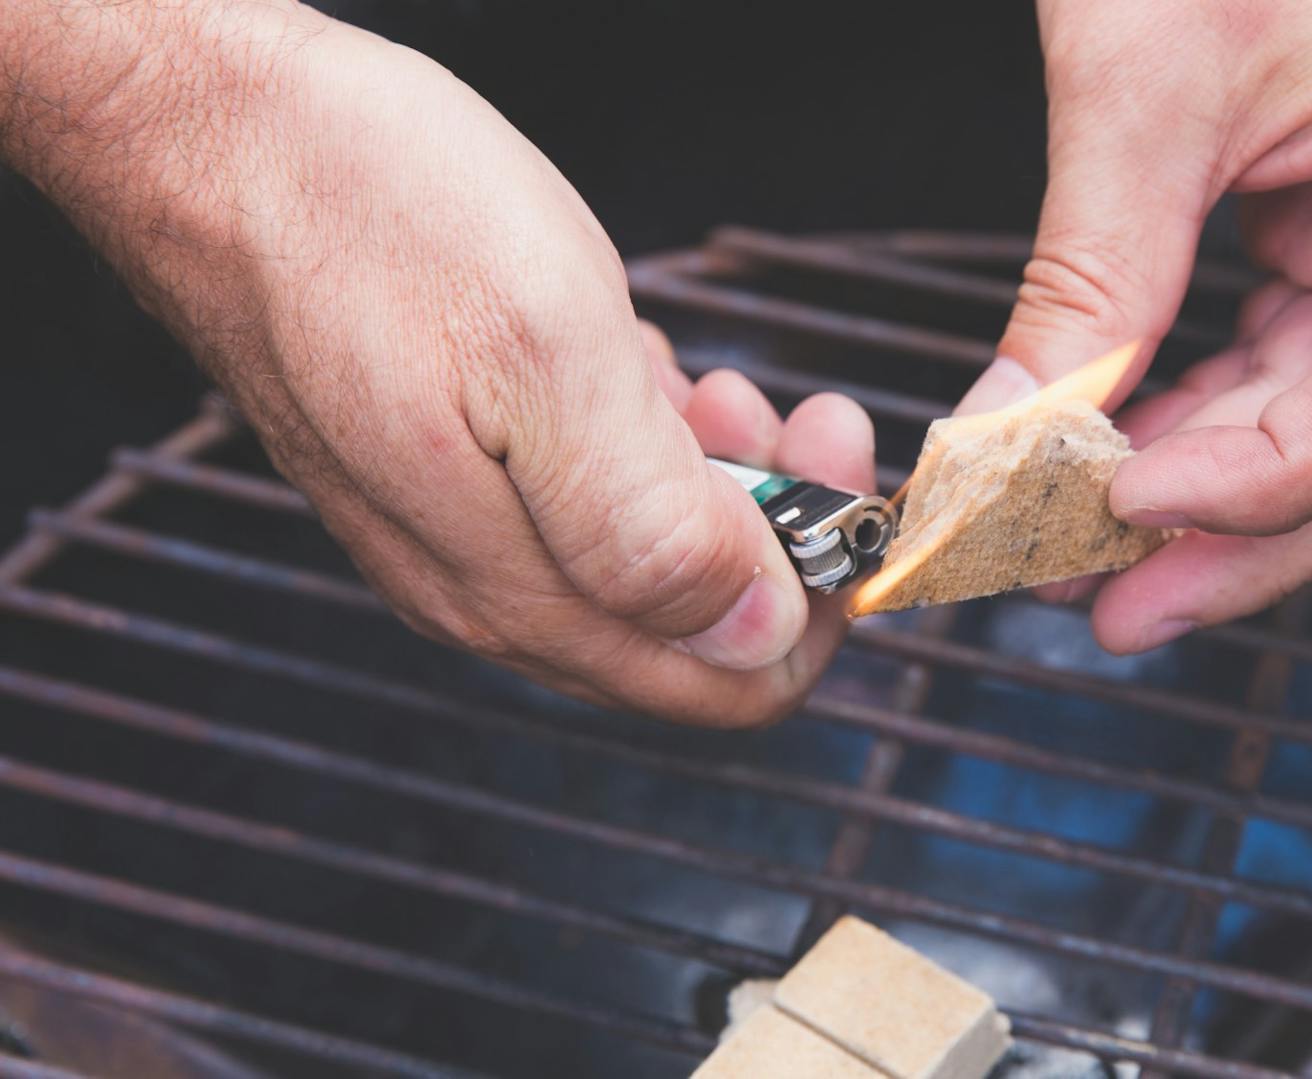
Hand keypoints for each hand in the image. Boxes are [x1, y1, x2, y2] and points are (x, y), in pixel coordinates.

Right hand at [0, 3, 869, 724]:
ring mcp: (463, 533)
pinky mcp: (448, 472)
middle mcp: (491, 590)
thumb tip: (752, 636)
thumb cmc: (372, 219)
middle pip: (693, 626)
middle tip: (797, 410)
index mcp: (524, 593)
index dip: (815, 605)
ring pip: (646, 553)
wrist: (215, 135)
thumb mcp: (546, 361)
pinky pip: (588, 493)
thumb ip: (651, 525)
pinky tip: (627, 361)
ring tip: (707, 372)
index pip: (725, 684)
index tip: (844, 493)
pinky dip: (642, 438)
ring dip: (711, 474)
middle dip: (776, 527)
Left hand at [959, 0, 1311, 651]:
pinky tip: (1119, 478)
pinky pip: (1296, 371)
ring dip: (1221, 505)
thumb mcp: (1137, 83)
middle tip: (1115, 611)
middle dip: (1252, 539)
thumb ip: (1091, 277)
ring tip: (1091, 569)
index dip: (1272, 478)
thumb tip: (1008, 440)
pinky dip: (1208, 431)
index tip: (1128, 510)